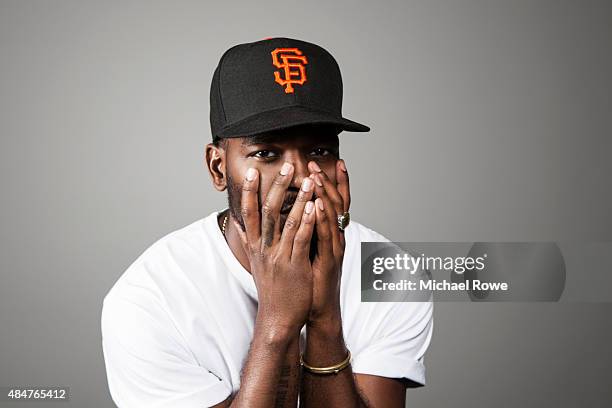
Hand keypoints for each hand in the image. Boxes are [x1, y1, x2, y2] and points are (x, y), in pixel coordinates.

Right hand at [234, 162, 316, 336]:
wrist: (277, 317)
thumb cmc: (272, 289)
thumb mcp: (257, 262)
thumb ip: (251, 241)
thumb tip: (241, 223)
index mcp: (255, 246)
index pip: (248, 213)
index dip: (249, 191)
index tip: (251, 172)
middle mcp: (263, 248)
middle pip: (267, 211)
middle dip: (276, 186)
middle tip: (285, 166)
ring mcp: (278, 257)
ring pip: (286, 221)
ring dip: (298, 198)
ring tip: (307, 179)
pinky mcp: (294, 265)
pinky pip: (300, 239)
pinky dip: (306, 221)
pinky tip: (314, 206)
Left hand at [307, 159, 349, 324]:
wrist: (317, 308)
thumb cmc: (310, 279)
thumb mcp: (307, 250)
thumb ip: (306, 230)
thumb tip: (295, 212)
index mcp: (330, 234)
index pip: (336, 202)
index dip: (336, 182)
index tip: (332, 162)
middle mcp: (336, 238)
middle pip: (337, 203)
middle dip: (328, 182)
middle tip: (317, 164)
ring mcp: (335, 248)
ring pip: (333, 217)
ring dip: (326, 194)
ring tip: (317, 177)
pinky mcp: (329, 261)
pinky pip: (326, 236)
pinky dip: (323, 219)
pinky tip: (319, 205)